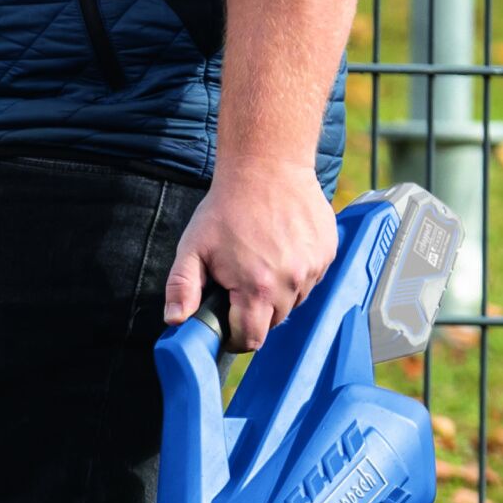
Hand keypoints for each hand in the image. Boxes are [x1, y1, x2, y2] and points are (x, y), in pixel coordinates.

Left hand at [163, 156, 337, 350]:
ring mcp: (314, 266)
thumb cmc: (226, 208)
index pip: (250, 339)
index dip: (234, 338)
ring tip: (259, 265)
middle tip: (238, 287)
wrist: (267, 164)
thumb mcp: (192, 249)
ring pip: (293, 302)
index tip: (226, 324)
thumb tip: (175, 321)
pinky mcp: (327, 252)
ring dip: (276, 295)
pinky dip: (295, 274)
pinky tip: (280, 252)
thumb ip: (181, 289)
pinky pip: (310, 280)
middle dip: (253, 314)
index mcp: (258, 288)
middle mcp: (292, 281)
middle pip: (272, 323)